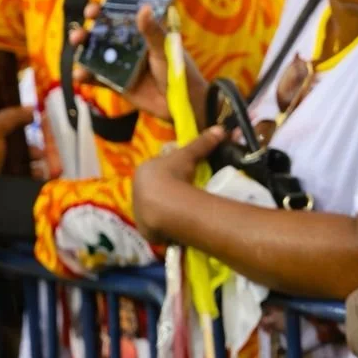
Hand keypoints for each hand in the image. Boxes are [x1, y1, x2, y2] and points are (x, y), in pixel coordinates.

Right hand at [68, 0, 207, 121]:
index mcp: (145, 30)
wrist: (182, 105)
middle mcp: (130, 43)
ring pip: (95, 48)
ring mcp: (121, 62)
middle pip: (106, 25)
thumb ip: (153, 32)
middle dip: (94, 16)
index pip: (127, 7)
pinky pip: (96, 77)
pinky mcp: (115, 82)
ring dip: (83, 42)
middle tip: (90, 13)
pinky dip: (85, 74)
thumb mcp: (167, 49)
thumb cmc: (180, 71)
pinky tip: (79, 74)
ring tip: (77, 39)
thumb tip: (142, 8)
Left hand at [131, 125, 226, 243]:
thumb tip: (220, 128)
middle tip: (188, 190)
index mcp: (144, 171)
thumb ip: (201, 143)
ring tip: (186, 208)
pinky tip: (180, 222)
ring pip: (156, 206)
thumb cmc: (172, 175)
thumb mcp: (188, 155)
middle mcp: (137, 190)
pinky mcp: (145, 229)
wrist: (163, 206)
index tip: (187, 171)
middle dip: (169, 188)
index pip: (158, 167)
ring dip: (168, 207)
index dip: (172, 168)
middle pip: (156, 187)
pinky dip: (168, 223)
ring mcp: (140, 211)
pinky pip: (158, 225)